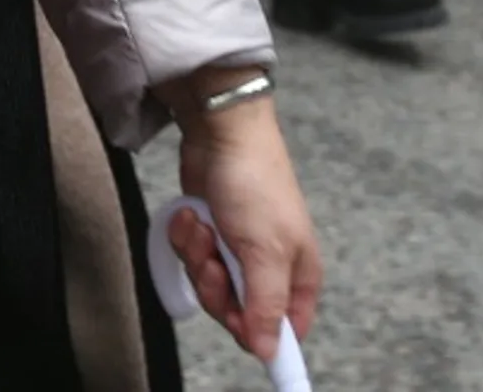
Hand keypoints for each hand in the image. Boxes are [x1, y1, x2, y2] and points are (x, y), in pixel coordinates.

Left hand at [165, 91, 321, 362]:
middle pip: (235, 311)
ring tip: (202, 225)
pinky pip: (189, 256)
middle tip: (212, 256)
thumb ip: (265, 306)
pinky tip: (191, 214)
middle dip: (215, 285)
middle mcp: (269, 267)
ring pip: (208, 284)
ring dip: (197, 255)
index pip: (282, 330)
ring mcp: (236, 250)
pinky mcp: (209, 232)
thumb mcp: (265, 251)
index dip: (257, 331)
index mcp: (297, 276)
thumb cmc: (255, 184)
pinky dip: (184, 235)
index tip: (236, 319)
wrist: (222, 130)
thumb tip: (270, 352)